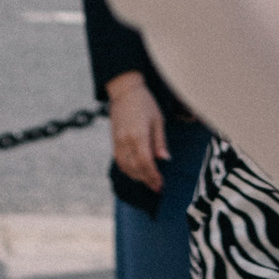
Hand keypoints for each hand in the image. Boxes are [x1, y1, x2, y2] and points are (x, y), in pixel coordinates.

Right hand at [106, 70, 168, 191]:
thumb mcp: (158, 120)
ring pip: (126, 167)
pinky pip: (119, 161)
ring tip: (148, 181)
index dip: (153, 176)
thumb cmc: (145, 103)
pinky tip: (136, 172)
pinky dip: (127, 170)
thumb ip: (160, 142)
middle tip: (157, 187)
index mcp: (139, 135)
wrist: (125, 91)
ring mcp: (118, 142)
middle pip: (135, 168)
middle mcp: (126, 141)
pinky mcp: (114, 141)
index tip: (160, 184)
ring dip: (137, 177)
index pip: (146, 162)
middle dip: (146, 179)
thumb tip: (165, 159)